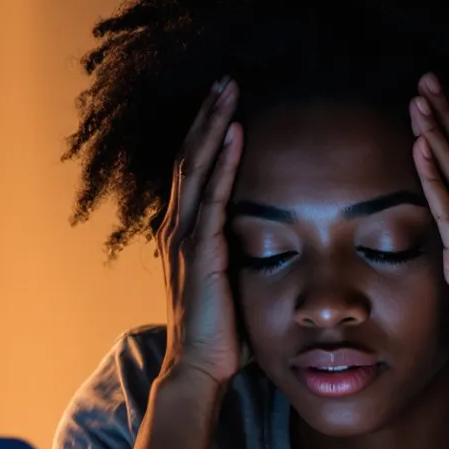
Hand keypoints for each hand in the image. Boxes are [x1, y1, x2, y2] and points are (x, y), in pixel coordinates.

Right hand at [155, 77, 245, 392]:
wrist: (199, 369)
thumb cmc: (221, 334)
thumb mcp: (233, 283)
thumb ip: (242, 256)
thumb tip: (270, 240)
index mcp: (184, 233)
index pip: (194, 170)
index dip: (207, 133)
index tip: (225, 101)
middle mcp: (178, 227)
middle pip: (191, 156)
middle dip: (208, 115)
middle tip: (226, 79)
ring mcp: (185, 237)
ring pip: (196, 165)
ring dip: (214, 124)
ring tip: (229, 89)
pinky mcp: (200, 250)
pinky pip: (212, 194)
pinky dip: (224, 160)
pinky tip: (237, 132)